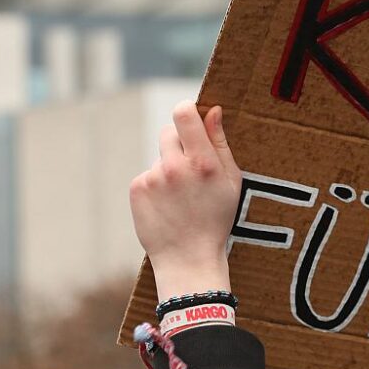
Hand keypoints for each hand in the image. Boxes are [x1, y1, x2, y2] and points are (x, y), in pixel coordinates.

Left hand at [129, 102, 241, 300]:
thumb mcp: (231, 182)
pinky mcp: (137, 188)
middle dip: (179, 145)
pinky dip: (155, 186)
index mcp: (203, 162)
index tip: (191, 119)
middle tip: (191, 171)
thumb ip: (220, 143)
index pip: (184, 114)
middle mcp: (175, 166)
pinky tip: (167, 205)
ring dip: (168, 168)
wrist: (188, 258)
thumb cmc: (216, 219)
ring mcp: (153, 177)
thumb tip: (213, 109)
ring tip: (180, 198)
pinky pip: (147, 175)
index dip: (187, 111)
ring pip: (160, 157)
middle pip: (169, 133)